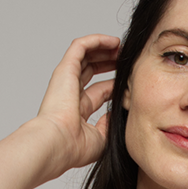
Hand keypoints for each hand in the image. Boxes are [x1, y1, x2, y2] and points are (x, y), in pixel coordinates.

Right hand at [33, 34, 120, 175]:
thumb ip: (109, 124)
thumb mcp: (102, 138)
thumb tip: (115, 112)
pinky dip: (97, 40)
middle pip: (91, 70)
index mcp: (78, 110)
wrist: (59, 143)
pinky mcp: (65, 69)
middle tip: (126, 59)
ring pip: (86, 54)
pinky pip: (81, 46)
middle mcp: (71, 93)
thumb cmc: (75, 147)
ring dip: (104, 48)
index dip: (114, 83)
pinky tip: (113, 41)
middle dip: (109, 62)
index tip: (128, 80)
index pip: (99, 91)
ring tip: (121, 46)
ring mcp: (66, 80)